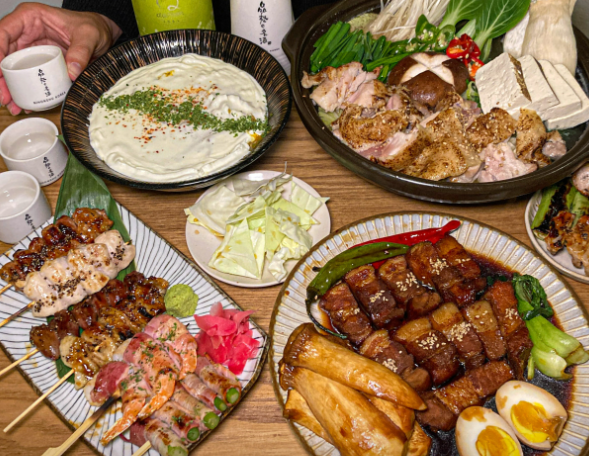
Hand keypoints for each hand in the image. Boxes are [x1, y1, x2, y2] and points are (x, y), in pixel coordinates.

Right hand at [0, 3, 121, 114]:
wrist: (102, 36)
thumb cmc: (93, 27)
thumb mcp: (89, 36)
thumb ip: (81, 51)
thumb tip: (72, 72)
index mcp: (30, 17)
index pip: (3, 32)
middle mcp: (25, 31)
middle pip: (3, 54)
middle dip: (1, 77)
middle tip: (5, 97)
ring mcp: (30, 47)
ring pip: (11, 67)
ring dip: (9, 86)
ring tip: (13, 105)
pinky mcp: (38, 61)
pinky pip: (25, 75)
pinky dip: (23, 89)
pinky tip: (25, 102)